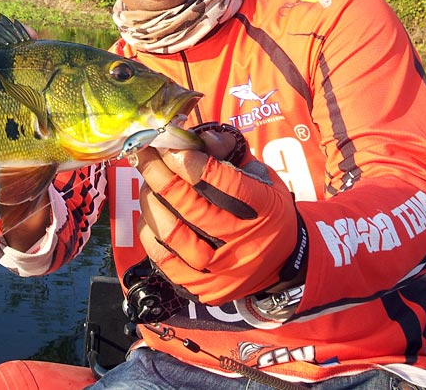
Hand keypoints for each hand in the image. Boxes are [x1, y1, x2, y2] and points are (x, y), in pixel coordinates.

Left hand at [135, 125, 306, 304]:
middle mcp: (245, 242)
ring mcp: (223, 269)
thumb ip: (231, 154)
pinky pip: (163, 258)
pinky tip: (149, 213)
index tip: (170, 146)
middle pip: (193, 207)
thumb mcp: (262, 177)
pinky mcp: (203, 288)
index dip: (194, 164)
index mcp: (265, 208)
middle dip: (160, 175)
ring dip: (150, 202)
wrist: (281, 266)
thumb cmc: (264, 210)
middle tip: (144, 154)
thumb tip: (199, 137)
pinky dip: (149, 231)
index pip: (229, 185)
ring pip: (173, 233)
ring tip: (146, 184)